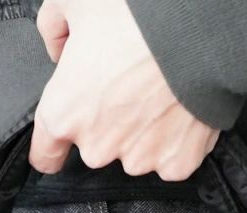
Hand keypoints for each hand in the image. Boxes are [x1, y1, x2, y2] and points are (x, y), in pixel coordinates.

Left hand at [30, 0, 219, 181]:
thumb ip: (54, 29)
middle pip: (94, 146)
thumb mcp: (74, 0)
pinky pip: (169, 155)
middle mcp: (98, 146)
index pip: (45, 155)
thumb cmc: (136, 13)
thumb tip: (60, 48)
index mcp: (65, 114)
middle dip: (105, 119)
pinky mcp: (176, 163)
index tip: (61, 139)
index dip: (51, 145)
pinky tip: (178, 105)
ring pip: (133, 150)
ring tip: (156, 88)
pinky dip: (174, 136)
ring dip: (140, 127)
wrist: (201, 26)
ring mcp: (140, 158)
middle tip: (125, 79)